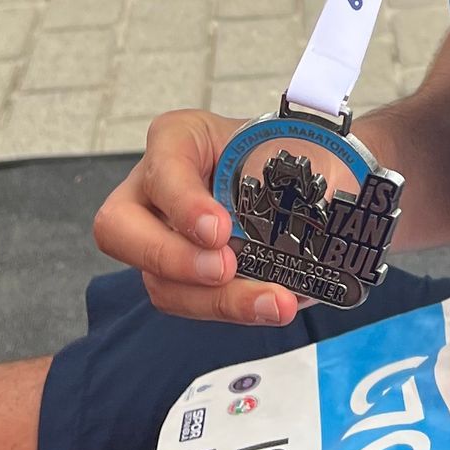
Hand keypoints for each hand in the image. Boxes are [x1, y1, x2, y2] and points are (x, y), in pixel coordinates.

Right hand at [94, 108, 301, 328]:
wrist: (314, 184)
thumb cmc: (293, 154)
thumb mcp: (293, 140)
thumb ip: (301, 160)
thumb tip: (332, 187)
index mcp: (180, 140)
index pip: (161, 164)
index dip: (182, 202)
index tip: (219, 231)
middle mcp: (155, 188)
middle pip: (117, 229)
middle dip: (169, 257)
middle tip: (224, 269)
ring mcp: (161, 236)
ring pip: (157, 279)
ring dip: (214, 299)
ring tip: (274, 302)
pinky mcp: (180, 276)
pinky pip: (186, 301)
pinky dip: (229, 309)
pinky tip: (270, 306)